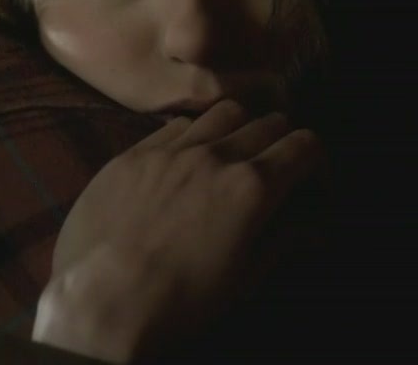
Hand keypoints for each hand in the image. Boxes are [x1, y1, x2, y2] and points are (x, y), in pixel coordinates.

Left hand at [32, 101, 325, 362]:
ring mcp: (171, 150)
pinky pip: (175, 126)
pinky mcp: (132, 154)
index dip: (316, 161)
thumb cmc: (182, 303)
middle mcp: (216, 155)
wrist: (101, 305)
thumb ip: (284, 237)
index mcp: (253, 187)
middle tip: (274, 168)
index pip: (305, 145)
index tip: (310, 180)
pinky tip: (183, 162)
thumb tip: (312, 222)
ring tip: (229, 155)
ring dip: (239, 129)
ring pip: (223, 112)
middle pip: (268, 122)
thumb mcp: (246, 277)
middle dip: (281, 142)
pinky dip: (194, 136)